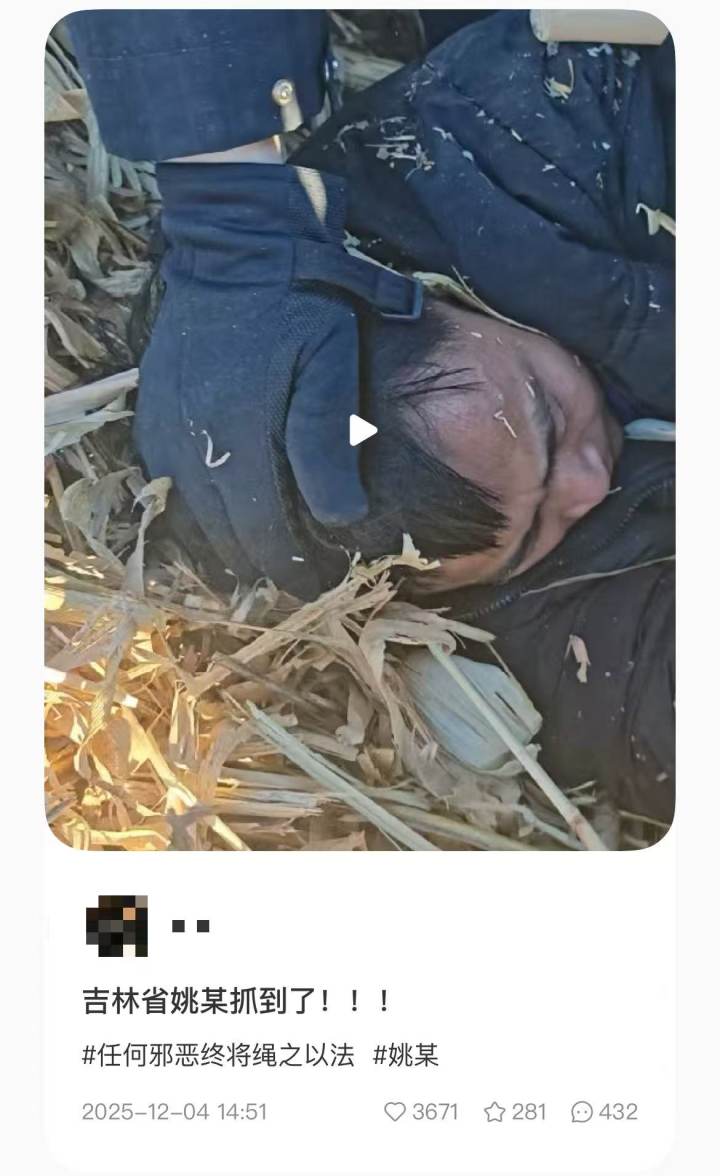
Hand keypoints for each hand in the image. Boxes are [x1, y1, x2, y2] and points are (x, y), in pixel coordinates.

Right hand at [134, 163, 420, 595]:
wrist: (240, 244)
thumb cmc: (301, 304)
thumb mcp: (331, 368)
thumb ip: (328, 445)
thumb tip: (341, 520)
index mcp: (238, 436)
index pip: (263, 536)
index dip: (296, 572)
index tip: (324, 587)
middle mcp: (190, 444)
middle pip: (225, 539)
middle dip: (266, 565)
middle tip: (305, 577)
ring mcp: (163, 431)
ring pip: (194, 521)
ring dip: (231, 544)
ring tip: (271, 554)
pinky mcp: (152, 417)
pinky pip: (172, 488)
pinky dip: (203, 511)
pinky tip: (232, 513)